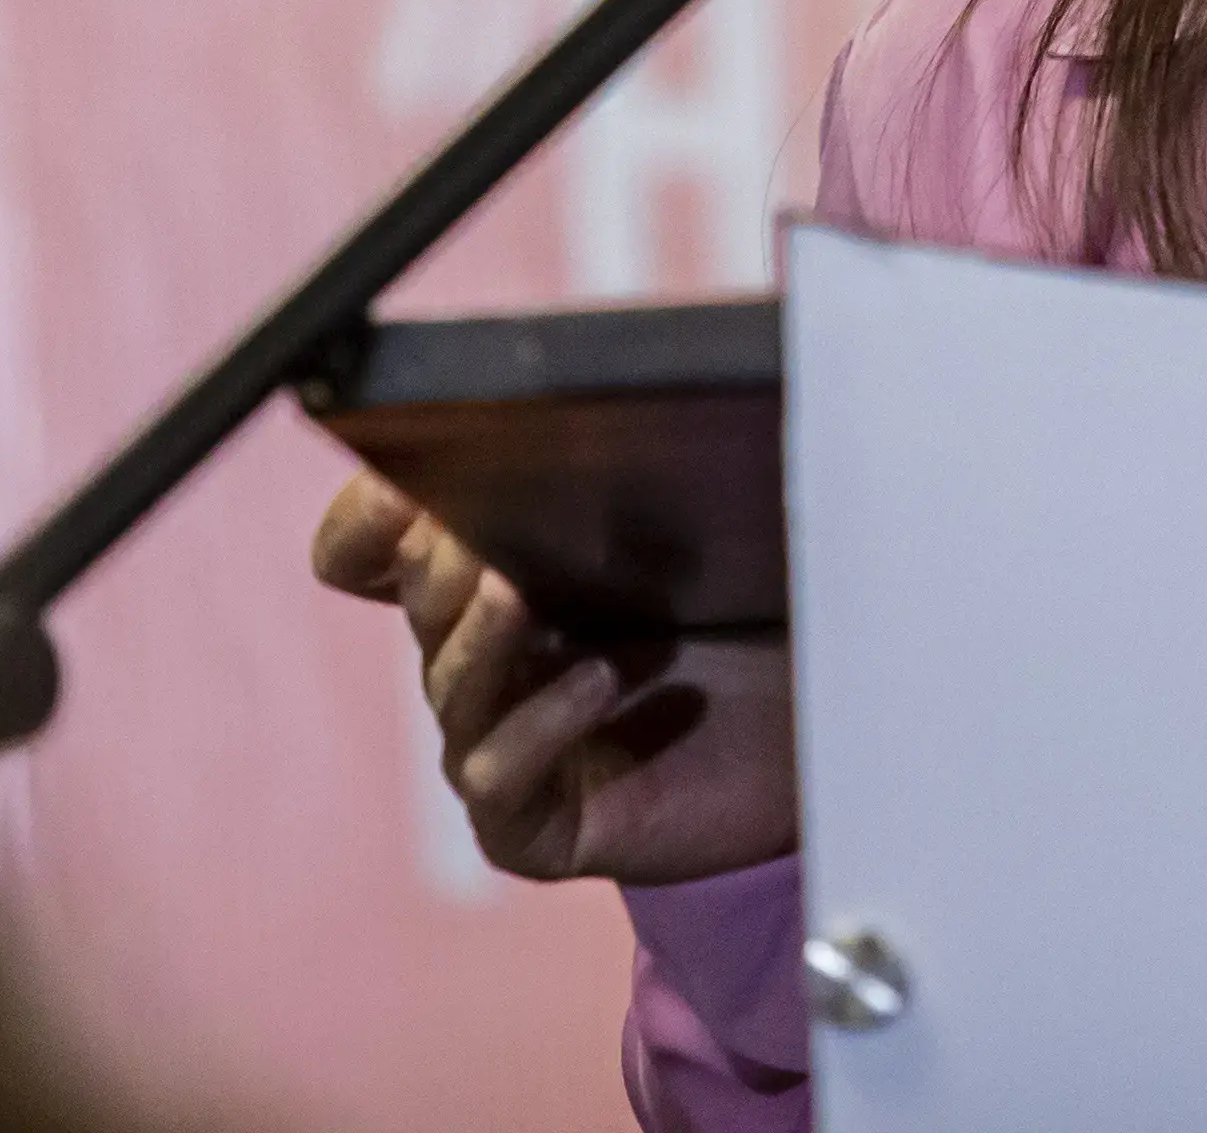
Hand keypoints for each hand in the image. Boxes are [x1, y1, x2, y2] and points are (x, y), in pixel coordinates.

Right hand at [308, 472, 798, 885]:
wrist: (839, 728)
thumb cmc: (773, 610)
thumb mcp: (712, 519)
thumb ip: (647, 469)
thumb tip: (599, 382)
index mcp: (505, 570)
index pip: (381, 548)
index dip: (368, 518)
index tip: (403, 486)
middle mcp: (491, 657)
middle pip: (417, 600)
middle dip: (432, 560)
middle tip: (467, 528)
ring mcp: (506, 743)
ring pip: (449, 685)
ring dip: (477, 638)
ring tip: (512, 593)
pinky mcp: (537, 824)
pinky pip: (497, 776)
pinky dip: (537, 726)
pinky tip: (599, 682)